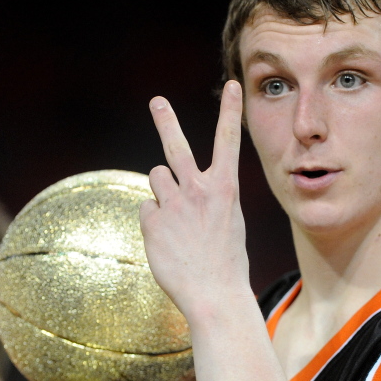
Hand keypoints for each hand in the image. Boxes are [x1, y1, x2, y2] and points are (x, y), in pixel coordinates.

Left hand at [139, 80, 252, 324]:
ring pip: (156, 179)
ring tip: (176, 221)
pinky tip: (168, 242)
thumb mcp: (228, 222)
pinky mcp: (152, 221)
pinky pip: (146, 209)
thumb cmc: (225, 263)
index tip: (234, 85)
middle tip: (157, 101)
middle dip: (166, 120)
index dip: (231, 110)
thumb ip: (207, 199)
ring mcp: (173, 204)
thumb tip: (174, 189)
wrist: (214, 295)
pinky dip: (154, 222)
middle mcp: (198, 189)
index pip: (228, 140)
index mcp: (225, 188)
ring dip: (161, 193)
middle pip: (175, 146)